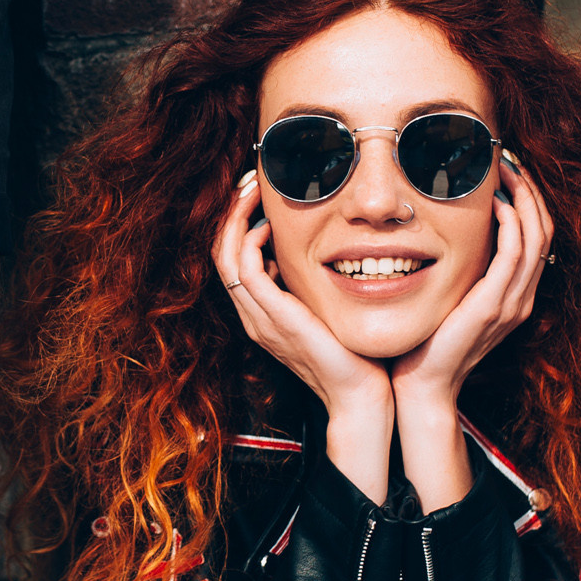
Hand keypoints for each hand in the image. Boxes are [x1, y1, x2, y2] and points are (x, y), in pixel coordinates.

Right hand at [214, 173, 394, 500]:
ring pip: (225, 257)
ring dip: (235, 219)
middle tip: (249, 184)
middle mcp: (253, 315)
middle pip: (220, 253)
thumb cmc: (354, 356)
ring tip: (253, 193)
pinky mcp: (274, 319)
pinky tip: (271, 228)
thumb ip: (314, 286)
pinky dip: (251, 242)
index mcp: (262, 313)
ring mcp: (259, 319)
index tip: (256, 195)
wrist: (360, 396)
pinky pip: (245, 271)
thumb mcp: (328, 311)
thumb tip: (320, 253)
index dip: (237, 224)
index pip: (231, 259)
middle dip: (231, 213)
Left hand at [390, 154, 551, 508]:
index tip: (506, 172)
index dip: (527, 201)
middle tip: (508, 159)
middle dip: (530, 190)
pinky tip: (497, 204)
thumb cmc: (425, 343)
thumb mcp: (447, 298)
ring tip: (505, 170)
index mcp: (512, 296)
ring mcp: (512, 304)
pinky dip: (511, 225)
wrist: (421, 387)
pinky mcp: (494, 307)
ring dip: (524, 198)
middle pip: (544, 231)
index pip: (535, 237)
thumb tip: (442, 232)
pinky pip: (515, 256)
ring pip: (536, 238)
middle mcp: (520, 299)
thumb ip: (457, 272)